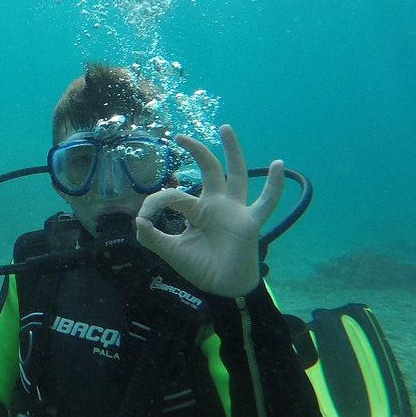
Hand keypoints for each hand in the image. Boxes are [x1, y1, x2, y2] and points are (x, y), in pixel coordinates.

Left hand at [135, 124, 283, 297]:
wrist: (221, 288)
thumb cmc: (201, 268)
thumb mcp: (170, 251)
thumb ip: (152, 238)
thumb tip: (137, 221)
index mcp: (197, 210)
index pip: (173, 194)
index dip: (154, 203)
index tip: (142, 218)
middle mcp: (216, 204)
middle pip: (208, 170)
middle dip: (196, 150)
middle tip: (180, 135)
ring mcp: (235, 210)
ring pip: (236, 174)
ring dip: (232, 151)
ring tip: (225, 128)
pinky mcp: (249, 222)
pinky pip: (266, 202)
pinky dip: (274, 185)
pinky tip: (278, 164)